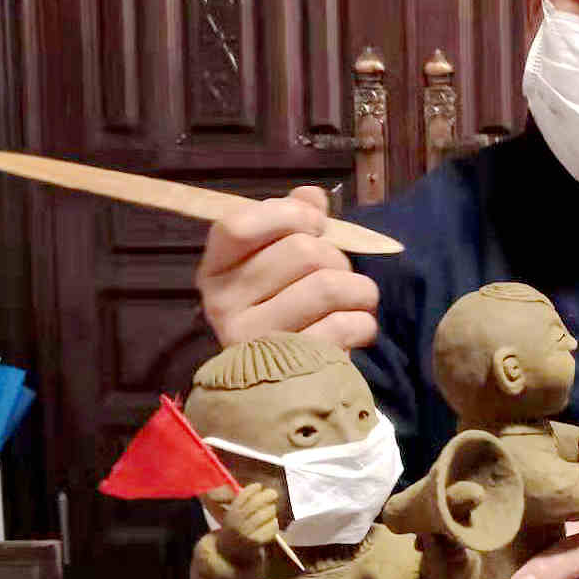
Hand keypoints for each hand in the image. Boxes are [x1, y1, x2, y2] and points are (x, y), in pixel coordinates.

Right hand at [196, 186, 379, 348]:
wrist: (287, 383)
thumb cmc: (285, 309)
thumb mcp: (277, 261)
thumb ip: (291, 221)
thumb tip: (312, 195)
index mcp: (215, 270)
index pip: (237, 225)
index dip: (287, 214)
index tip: (315, 224)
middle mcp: (224, 304)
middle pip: (300, 251)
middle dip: (336, 257)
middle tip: (336, 274)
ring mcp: (255, 338)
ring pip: (328, 285)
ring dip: (359, 288)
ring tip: (356, 299)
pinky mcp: (291, 366)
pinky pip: (345, 324)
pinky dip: (364, 321)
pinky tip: (356, 327)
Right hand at [209, 483, 278, 563]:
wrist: (230, 557)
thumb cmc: (236, 532)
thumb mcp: (232, 517)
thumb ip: (242, 504)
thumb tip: (259, 488)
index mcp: (231, 515)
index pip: (241, 497)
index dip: (252, 489)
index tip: (258, 486)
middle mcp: (237, 523)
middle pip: (255, 504)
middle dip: (267, 496)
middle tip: (273, 494)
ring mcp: (246, 533)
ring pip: (264, 515)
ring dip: (271, 510)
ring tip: (271, 511)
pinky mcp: (256, 542)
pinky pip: (271, 528)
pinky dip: (274, 524)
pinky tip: (272, 523)